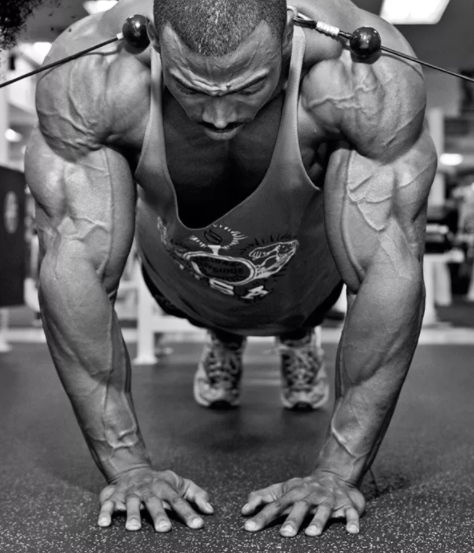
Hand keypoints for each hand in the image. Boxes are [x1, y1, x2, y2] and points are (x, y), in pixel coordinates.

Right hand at [98, 468, 213, 531]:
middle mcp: (148, 491)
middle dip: (159, 515)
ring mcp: (130, 494)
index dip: (188, 513)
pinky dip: (105, 513)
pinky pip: (108, 505)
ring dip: (133, 514)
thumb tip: (210, 510)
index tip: (198, 525)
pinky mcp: (114, 497)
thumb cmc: (162, 483)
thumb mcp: (181, 484)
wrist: (132, 470)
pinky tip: (103, 524)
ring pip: (132, 503)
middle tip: (165, 529)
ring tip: (133, 528)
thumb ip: (197, 495)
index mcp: (165, 488)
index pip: (179, 501)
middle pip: (154, 503)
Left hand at [241, 471, 365, 536]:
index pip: (275, 505)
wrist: (334, 475)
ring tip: (312, 534)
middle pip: (300, 507)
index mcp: (293, 493)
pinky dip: (352, 520)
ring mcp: (329, 500)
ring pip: (324, 510)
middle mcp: (310, 496)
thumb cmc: (302, 488)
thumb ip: (262, 498)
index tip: (249, 527)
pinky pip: (351, 512)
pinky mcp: (347, 504)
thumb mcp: (282, 489)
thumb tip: (243, 511)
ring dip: (318, 521)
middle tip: (285, 534)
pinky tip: (352, 531)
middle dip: (293, 520)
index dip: (262, 516)